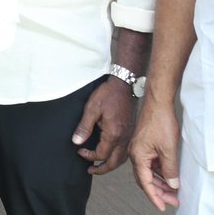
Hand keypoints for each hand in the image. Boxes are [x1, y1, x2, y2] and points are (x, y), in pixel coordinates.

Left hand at [72, 78, 132, 173]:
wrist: (125, 85)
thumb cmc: (108, 94)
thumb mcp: (91, 109)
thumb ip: (84, 127)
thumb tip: (76, 142)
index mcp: (113, 134)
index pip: (101, 154)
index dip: (89, 156)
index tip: (80, 151)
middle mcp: (124, 138)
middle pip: (114, 162)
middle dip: (102, 168)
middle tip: (91, 170)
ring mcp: (129, 135)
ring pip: (122, 158)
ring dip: (111, 164)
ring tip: (100, 165)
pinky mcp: (131, 132)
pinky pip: (126, 150)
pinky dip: (118, 157)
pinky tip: (111, 154)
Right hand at [128, 96, 181, 210]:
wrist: (157, 103)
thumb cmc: (159, 121)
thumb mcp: (168, 149)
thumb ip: (170, 169)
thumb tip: (172, 184)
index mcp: (138, 156)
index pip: (145, 182)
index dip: (154, 197)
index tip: (161, 206)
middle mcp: (135, 154)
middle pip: (146, 179)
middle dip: (159, 192)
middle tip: (172, 200)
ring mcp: (139, 149)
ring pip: (148, 172)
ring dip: (160, 182)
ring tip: (173, 191)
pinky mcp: (144, 144)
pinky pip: (150, 163)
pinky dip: (159, 172)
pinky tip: (168, 176)